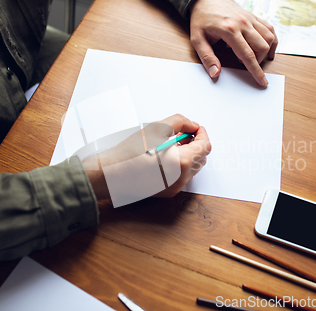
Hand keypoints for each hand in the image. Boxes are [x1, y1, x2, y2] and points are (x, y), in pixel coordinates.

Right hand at [83, 114, 210, 199]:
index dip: (202, 134)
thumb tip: (192, 125)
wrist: (110, 174)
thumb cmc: (130, 152)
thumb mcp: (157, 128)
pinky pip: (182, 177)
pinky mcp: (167, 192)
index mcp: (183, 162)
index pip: (205, 146)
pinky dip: (180, 166)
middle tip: (183, 134)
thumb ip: (180, 122)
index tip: (195, 128)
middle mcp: (182, 178)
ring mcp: (175, 187)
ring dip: (189, 155)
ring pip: (192, 168)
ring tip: (172, 144)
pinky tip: (165, 157)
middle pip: (201, 158)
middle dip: (196, 144)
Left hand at [189, 0, 277, 86]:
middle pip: (262, 47)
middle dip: (258, 61)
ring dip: (265, 51)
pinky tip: (266, 47)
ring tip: (254, 56)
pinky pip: (269, 28)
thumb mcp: (197, 39)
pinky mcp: (253, 16)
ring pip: (269, 37)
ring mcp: (250, 18)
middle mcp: (243, 24)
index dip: (256, 71)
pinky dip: (271, 39)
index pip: (248, 55)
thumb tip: (215, 73)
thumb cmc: (201, 18)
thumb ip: (207, 57)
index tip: (262, 82)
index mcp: (230, 30)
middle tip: (244, 63)